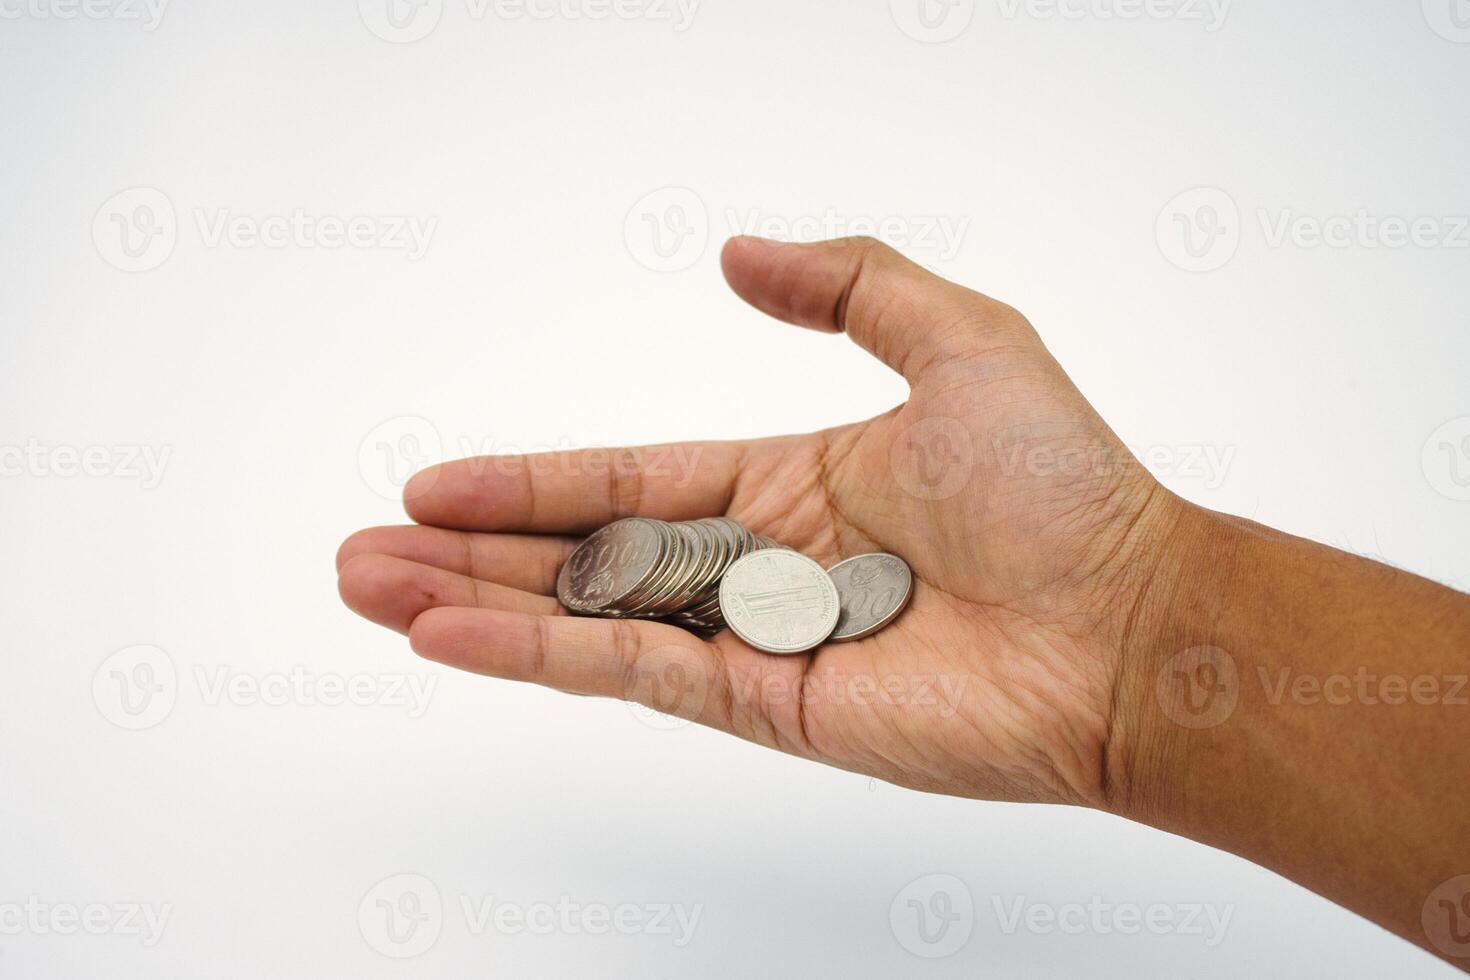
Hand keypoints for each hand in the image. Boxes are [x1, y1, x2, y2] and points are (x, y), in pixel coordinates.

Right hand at [337, 236, 1184, 809]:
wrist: (1134, 622)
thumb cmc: (1066, 485)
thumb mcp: (959, 339)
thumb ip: (848, 286)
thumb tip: (736, 252)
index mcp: (787, 487)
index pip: (626, 481)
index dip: (530, 480)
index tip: (436, 480)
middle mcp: (759, 568)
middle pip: (583, 558)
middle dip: (469, 554)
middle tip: (363, 550)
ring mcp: (756, 644)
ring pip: (587, 622)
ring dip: (472, 609)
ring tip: (369, 591)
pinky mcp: (767, 709)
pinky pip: (634, 673)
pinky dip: (538, 656)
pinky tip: (452, 638)